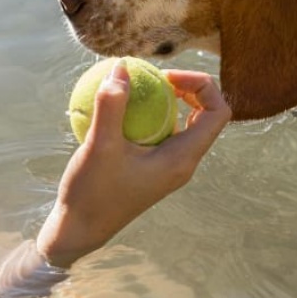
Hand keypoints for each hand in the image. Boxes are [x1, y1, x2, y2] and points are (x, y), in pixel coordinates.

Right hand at [36, 61, 230, 267]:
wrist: (78, 230)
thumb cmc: (92, 193)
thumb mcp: (99, 146)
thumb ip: (111, 106)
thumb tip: (121, 67)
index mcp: (183, 159)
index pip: (218, 113)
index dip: (201, 85)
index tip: (165, 76)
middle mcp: (182, 163)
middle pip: (204, 115)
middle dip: (185, 89)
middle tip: (153, 77)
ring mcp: (166, 167)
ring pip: (181, 124)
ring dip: (164, 101)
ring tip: (135, 88)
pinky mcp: (150, 168)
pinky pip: (158, 134)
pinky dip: (144, 116)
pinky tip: (114, 109)